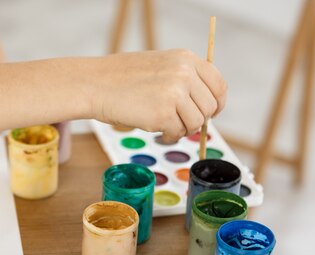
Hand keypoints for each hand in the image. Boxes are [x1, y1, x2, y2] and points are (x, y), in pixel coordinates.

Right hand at [91, 49, 227, 142]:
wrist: (96, 84)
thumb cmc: (123, 78)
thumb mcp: (161, 66)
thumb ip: (184, 79)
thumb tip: (206, 106)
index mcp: (186, 59)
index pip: (218, 85)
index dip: (217, 103)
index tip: (211, 113)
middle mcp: (184, 73)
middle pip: (210, 107)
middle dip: (197, 119)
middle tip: (180, 121)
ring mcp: (175, 94)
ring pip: (196, 122)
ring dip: (182, 128)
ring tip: (164, 123)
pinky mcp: (163, 114)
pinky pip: (178, 133)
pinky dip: (169, 135)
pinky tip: (156, 128)